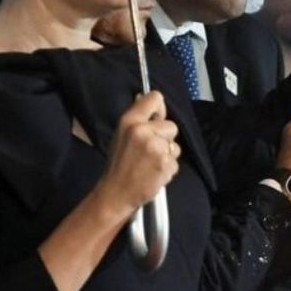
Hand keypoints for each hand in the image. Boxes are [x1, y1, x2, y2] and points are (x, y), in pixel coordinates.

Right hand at [93, 91, 178, 213]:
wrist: (116, 193)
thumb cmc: (118, 164)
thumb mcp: (122, 135)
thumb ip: (139, 121)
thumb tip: (156, 103)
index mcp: (130, 121)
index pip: (155, 98)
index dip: (160, 109)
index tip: (157, 119)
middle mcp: (144, 131)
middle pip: (171, 125)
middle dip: (165, 138)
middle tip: (149, 151)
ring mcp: (156, 148)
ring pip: (175, 145)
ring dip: (167, 154)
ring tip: (150, 163)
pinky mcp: (166, 163)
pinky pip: (175, 161)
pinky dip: (168, 168)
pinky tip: (154, 173)